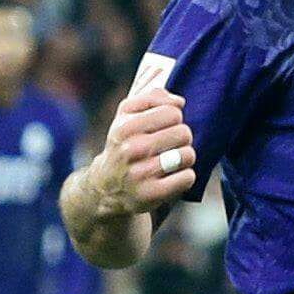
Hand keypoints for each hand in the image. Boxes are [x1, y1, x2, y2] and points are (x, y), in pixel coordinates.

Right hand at [87, 85, 199, 221]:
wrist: (105, 187)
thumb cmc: (124, 144)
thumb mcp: (126, 116)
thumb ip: (152, 98)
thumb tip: (179, 102)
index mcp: (124, 127)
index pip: (172, 112)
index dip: (174, 118)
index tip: (164, 127)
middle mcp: (130, 150)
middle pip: (183, 133)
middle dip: (181, 138)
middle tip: (169, 145)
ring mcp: (140, 174)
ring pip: (188, 155)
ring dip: (185, 157)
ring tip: (172, 160)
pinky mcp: (151, 194)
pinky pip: (187, 177)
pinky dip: (185, 176)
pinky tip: (172, 176)